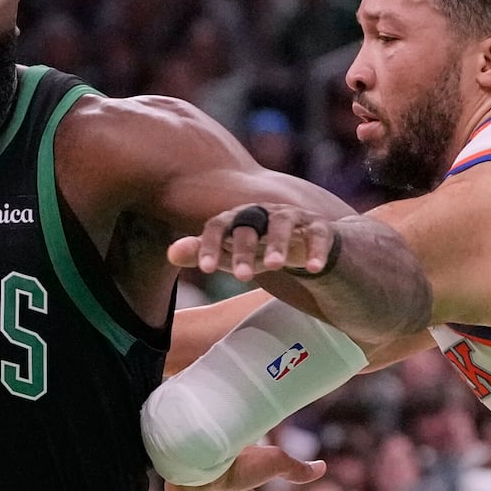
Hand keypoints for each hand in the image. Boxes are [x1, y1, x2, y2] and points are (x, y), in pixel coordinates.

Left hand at [165, 204, 344, 283]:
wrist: (303, 239)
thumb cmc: (258, 247)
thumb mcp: (230, 252)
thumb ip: (204, 251)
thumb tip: (171, 254)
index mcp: (237, 218)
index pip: (218, 225)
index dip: (210, 245)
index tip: (206, 270)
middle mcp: (263, 212)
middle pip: (250, 225)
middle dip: (245, 249)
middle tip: (240, 278)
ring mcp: (292, 217)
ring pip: (284, 223)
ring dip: (279, 243)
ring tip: (275, 266)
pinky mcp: (319, 227)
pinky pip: (319, 234)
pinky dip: (317, 250)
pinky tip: (314, 269)